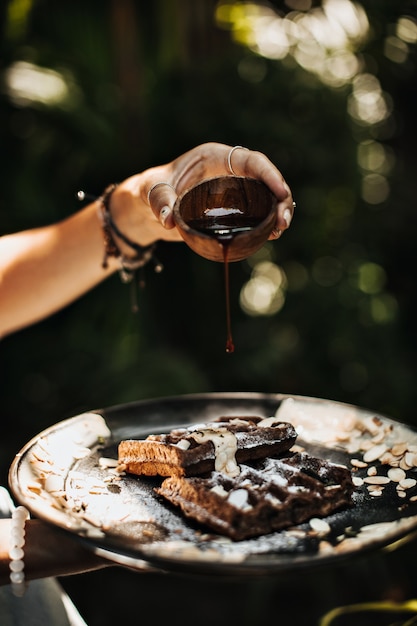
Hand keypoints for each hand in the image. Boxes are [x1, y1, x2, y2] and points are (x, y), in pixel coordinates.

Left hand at [111, 142, 293, 248]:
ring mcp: (234, 191)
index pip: (249, 160)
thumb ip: (160, 202)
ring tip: (279, 231)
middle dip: (280, 198)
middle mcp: (229, 171)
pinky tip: (272, 236)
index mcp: (215, 158)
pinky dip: (267, 223)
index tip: (281, 192)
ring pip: (265, 197)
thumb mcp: (152, 191)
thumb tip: (168, 221)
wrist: (148, 207)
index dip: (269, 174)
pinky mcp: (233, 210)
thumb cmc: (151, 189)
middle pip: (265, 179)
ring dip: (278, 212)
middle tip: (283, 222)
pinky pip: (257, 213)